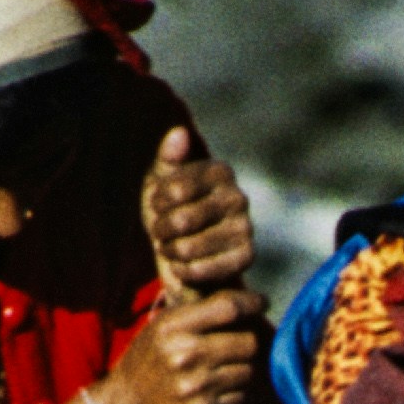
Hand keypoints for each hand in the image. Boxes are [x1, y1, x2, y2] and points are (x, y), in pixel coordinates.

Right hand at [76, 279, 263, 403]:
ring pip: (248, 370)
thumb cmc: (148, 361)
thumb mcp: (160, 327)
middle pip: (248, 342)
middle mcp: (185, 355)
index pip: (228, 308)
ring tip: (223, 369)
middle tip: (238, 343)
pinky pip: (241, 396)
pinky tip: (216, 390)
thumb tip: (242, 297)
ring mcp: (196, 386)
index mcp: (172, 327)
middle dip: (247, 341)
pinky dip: (234, 393)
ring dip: (242, 368)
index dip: (251, 303)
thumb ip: (196, 310)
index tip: (261, 303)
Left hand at [141, 126, 254, 289]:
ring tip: (170, 247)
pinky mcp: (246, 257)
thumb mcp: (162, 182)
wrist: (191, 252)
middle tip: (160, 231)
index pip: (176, 189)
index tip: (157, 205)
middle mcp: (238, 197)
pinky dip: (182, 270)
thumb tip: (179, 133)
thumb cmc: (172, 210)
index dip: (157, 201)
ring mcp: (245, 228)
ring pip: (188, 247)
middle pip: (182, 220)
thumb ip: (168, 158)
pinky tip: (182, 265)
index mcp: (220, 172)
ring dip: (169, 251)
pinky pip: (201, 269)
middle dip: (161, 229)